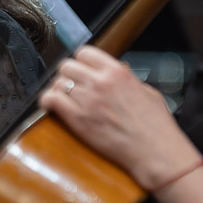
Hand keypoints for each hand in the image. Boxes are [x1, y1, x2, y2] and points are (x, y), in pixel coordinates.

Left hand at [37, 46, 201, 190]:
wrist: (154, 150)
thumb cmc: (155, 125)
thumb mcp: (147, 91)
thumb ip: (128, 79)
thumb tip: (119, 71)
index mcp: (117, 71)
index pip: (84, 52)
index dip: (80, 62)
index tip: (80, 70)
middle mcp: (100, 81)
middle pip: (67, 66)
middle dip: (67, 75)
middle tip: (70, 85)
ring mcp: (87, 99)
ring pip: (57, 82)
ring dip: (58, 90)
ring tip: (63, 99)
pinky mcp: (77, 118)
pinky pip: (51, 100)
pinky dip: (48, 102)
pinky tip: (51, 106)